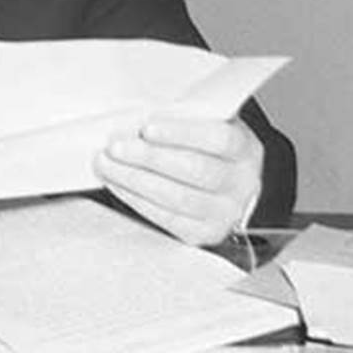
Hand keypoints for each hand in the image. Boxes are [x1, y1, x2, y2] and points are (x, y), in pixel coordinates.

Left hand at [94, 116, 261, 246]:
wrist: (221, 188)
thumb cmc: (204, 149)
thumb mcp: (203, 126)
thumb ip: (181, 119)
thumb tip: (135, 118)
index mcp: (245, 149)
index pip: (218, 139)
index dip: (182, 133)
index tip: (147, 128)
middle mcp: (242, 184)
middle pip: (195, 170)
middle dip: (149, 158)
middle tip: (115, 147)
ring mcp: (225, 213)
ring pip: (178, 198)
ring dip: (135, 180)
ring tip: (106, 165)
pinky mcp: (204, 234)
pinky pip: (167, 219)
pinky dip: (136, 200)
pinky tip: (117, 185)